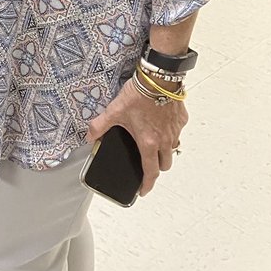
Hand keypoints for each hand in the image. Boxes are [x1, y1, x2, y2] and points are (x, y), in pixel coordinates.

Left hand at [87, 77, 187, 196]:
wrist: (158, 79)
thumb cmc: (139, 95)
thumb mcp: (114, 111)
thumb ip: (99, 126)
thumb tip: (89, 136)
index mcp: (148, 143)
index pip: (150, 172)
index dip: (147, 185)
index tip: (144, 191)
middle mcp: (164, 140)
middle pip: (165, 164)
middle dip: (157, 168)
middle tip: (148, 164)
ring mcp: (175, 130)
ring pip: (173, 148)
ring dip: (165, 150)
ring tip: (154, 144)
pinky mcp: (181, 119)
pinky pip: (177, 131)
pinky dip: (171, 132)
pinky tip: (161, 124)